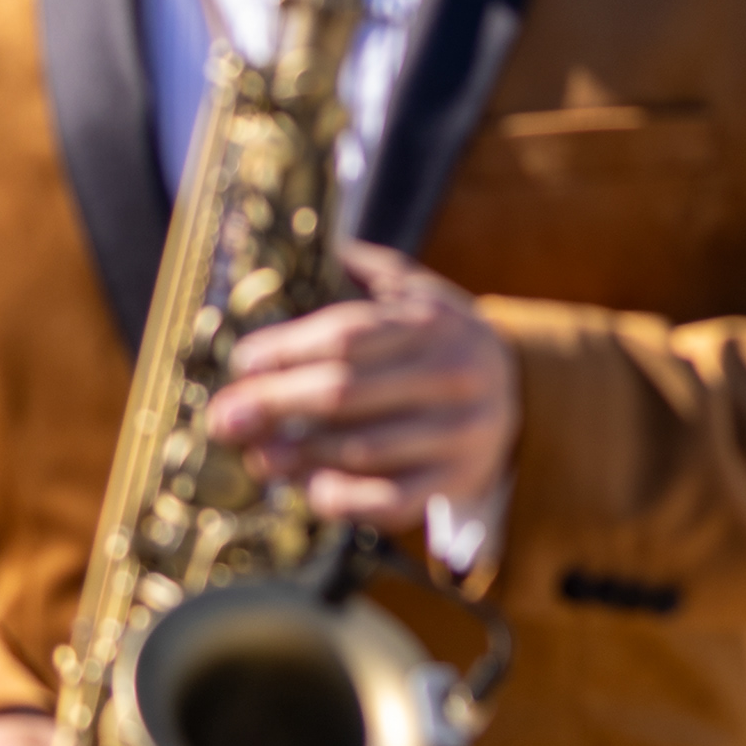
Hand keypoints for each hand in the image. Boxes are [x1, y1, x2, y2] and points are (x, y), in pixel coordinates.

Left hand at [203, 242, 518, 527]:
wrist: (520, 392)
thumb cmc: (438, 338)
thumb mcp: (414, 290)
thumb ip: (360, 272)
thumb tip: (283, 246)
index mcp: (432, 321)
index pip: (347, 335)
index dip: (286, 350)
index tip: (241, 362)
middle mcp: (452, 374)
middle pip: (345, 393)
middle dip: (276, 405)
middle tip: (225, 419)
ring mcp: (459, 432)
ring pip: (364, 450)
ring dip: (299, 457)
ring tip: (257, 458)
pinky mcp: (457, 480)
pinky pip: (392, 500)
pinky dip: (345, 498)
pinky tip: (310, 489)